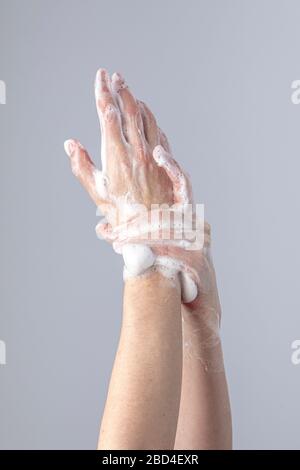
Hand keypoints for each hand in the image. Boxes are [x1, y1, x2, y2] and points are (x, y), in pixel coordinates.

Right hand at [64, 69, 174, 223]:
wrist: (154, 229)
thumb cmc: (122, 214)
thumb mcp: (97, 192)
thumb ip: (82, 166)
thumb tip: (71, 144)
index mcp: (117, 155)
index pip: (108, 114)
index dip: (103, 92)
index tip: (100, 77)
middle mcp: (138, 150)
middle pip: (130, 110)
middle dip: (121, 90)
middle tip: (116, 77)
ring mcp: (154, 155)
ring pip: (147, 118)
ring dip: (137, 101)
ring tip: (129, 91)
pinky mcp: (166, 161)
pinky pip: (159, 132)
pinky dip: (151, 119)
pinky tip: (147, 115)